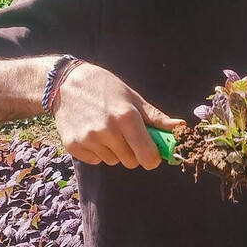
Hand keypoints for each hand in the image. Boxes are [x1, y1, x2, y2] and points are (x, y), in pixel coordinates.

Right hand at [52, 62, 184, 169]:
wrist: (65, 84)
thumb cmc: (105, 87)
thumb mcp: (133, 98)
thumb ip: (157, 118)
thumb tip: (181, 128)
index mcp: (126, 118)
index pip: (148, 157)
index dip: (152, 157)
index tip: (151, 151)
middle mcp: (107, 131)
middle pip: (131, 162)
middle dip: (133, 152)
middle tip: (125, 133)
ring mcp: (88, 140)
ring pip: (113, 161)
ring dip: (114, 150)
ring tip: (106, 128)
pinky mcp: (73, 146)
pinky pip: (96, 160)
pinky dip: (97, 151)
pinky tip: (91, 131)